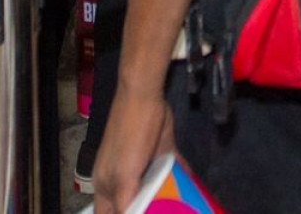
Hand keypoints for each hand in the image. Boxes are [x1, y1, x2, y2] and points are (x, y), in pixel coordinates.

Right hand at [94, 83, 176, 213]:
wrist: (144, 98)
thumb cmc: (128, 138)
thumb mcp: (122, 176)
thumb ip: (124, 202)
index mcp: (107, 185)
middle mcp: (123, 178)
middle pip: (133, 203)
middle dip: (148, 209)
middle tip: (165, 211)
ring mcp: (143, 165)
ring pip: (154, 189)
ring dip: (166, 199)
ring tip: (180, 207)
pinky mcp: (162, 153)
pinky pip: (172, 173)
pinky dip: (181, 180)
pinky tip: (193, 190)